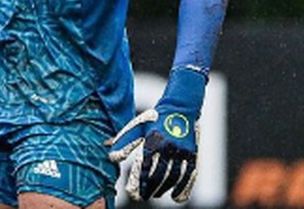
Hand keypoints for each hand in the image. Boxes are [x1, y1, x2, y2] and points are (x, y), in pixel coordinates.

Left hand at [106, 68, 204, 202]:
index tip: (131, 192)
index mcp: (152, 141)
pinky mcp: (192, 154)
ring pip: (172, 177)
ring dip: (162, 189)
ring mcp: (181, 152)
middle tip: (141, 197)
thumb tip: (111, 157)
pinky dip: (183, 189)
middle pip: (158, 175)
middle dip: (148, 189)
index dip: (137, 182)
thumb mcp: (137, 126)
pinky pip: (189, 175)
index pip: (144, 167)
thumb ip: (124, 142)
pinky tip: (176, 198)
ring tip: (154, 194)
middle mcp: (167, 147)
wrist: (180, 106)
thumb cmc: (155, 118)